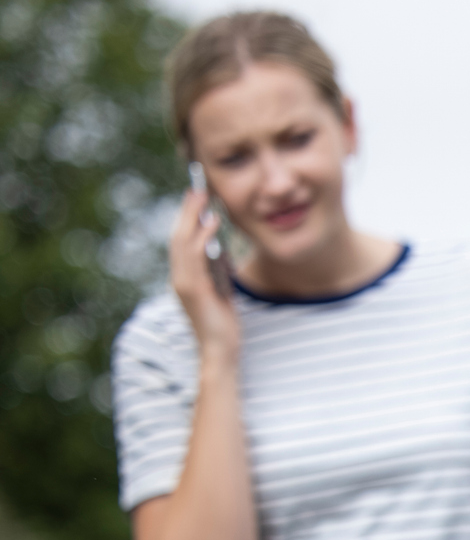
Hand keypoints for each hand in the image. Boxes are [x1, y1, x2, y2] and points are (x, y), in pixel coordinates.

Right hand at [169, 187, 239, 360]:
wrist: (221, 350)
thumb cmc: (222, 323)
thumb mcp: (221, 290)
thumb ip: (216, 270)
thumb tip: (220, 246)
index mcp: (183, 277)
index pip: (181, 242)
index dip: (186, 219)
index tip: (195, 199)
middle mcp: (177, 277)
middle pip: (178, 236)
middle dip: (187, 211)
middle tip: (196, 189)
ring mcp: (182, 282)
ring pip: (182, 241)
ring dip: (192, 217)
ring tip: (203, 197)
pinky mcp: (192, 289)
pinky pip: (195, 255)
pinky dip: (202, 235)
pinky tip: (212, 222)